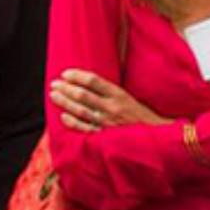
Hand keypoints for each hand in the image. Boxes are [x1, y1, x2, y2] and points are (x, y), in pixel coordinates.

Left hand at [51, 68, 169, 132]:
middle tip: (54, 84)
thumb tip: (88, 83)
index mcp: (119, 94)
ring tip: (54, 95)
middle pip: (83, 95)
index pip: (93, 81)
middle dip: (66, 88)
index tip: (65, 74)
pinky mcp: (105, 136)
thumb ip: (110, 92)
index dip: (77, 76)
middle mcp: (112, 107)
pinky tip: (63, 117)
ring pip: (81, 110)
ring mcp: (108, 122)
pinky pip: (85, 129)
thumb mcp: (129, 98)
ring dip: (65, 102)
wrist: (156, 135)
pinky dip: (73, 122)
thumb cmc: (141, 116)